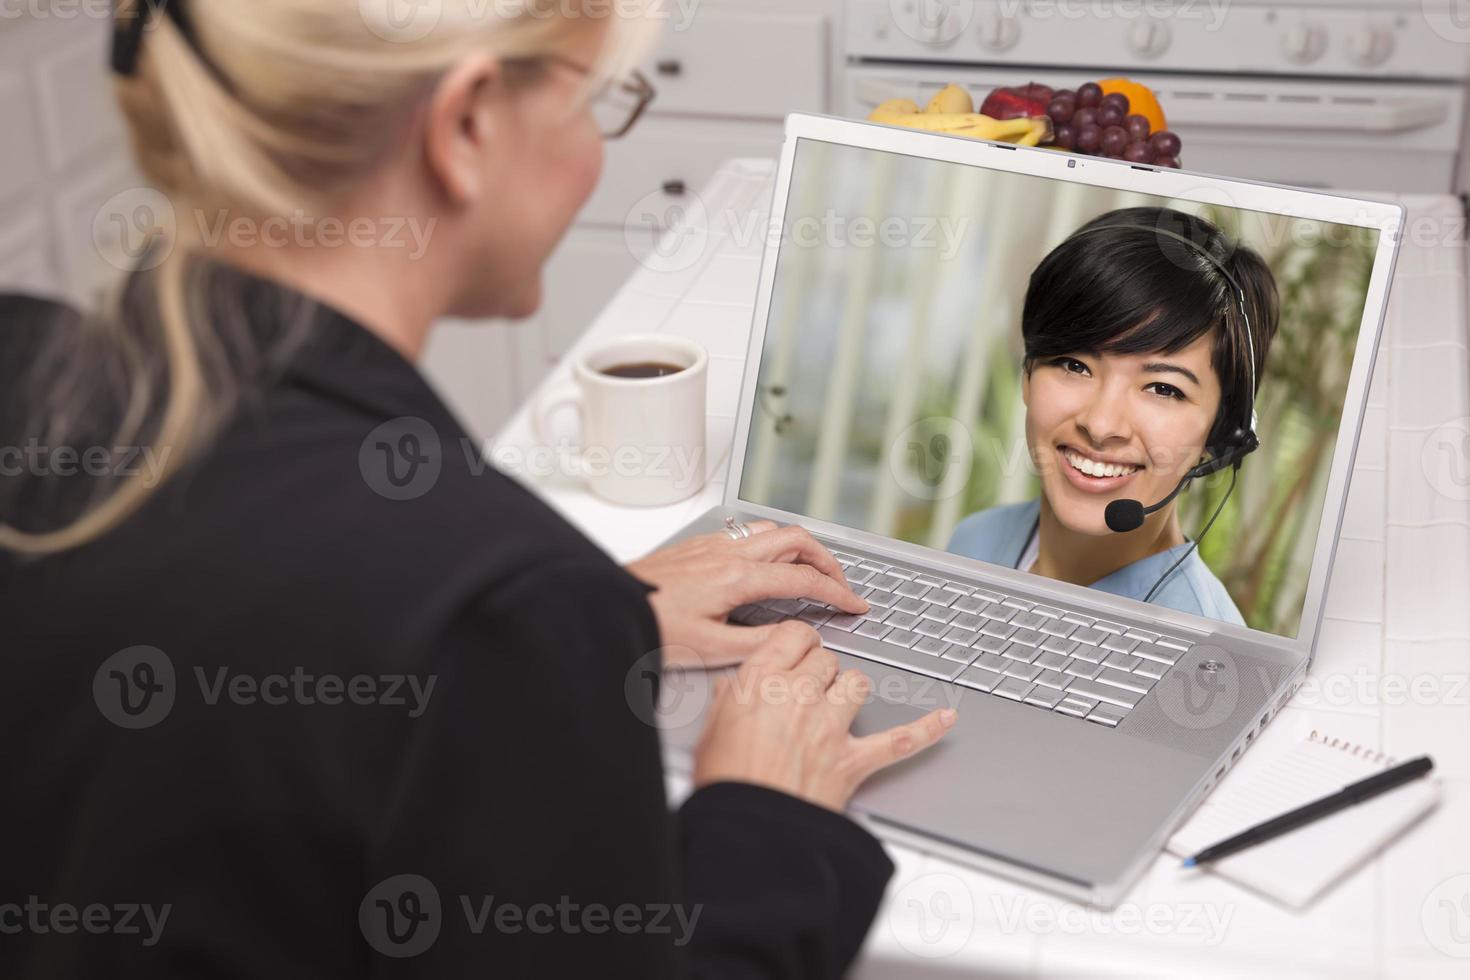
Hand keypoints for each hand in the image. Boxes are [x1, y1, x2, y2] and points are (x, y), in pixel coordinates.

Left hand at [626, 521, 868, 668]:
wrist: (613, 605)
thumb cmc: (653, 627)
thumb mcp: (711, 649)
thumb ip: (761, 643)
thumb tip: (795, 636)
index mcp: (738, 578)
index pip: (804, 578)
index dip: (838, 592)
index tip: (855, 604)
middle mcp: (730, 553)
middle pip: (798, 539)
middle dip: (828, 560)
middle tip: (841, 584)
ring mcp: (715, 544)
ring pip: (774, 530)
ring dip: (801, 547)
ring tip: (812, 572)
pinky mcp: (701, 545)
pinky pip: (749, 533)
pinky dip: (774, 545)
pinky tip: (769, 565)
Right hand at [692, 621, 955, 811]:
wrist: (747, 830)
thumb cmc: (726, 784)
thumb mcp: (711, 731)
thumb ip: (730, 701)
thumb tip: (736, 689)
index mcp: (761, 682)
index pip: (795, 636)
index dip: (798, 643)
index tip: (797, 650)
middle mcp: (800, 696)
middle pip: (827, 659)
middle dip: (820, 671)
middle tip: (808, 688)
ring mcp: (831, 727)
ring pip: (857, 683)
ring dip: (850, 690)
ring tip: (839, 703)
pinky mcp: (853, 761)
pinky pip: (900, 739)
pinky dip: (925, 729)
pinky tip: (943, 719)